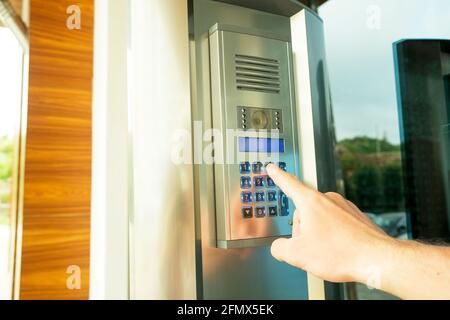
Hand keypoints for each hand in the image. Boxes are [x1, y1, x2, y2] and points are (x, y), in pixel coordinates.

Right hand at [266, 164, 395, 283]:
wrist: (377, 259)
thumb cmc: (341, 253)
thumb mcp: (297, 255)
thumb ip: (279, 248)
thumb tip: (279, 247)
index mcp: (311, 202)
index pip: (288, 184)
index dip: (277, 176)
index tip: (272, 168)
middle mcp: (328, 199)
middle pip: (304, 212)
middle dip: (303, 230)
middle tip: (311, 248)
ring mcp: (344, 207)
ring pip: (320, 220)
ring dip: (318, 235)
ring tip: (329, 252)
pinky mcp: (356, 217)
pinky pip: (337, 225)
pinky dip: (334, 238)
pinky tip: (340, 251)